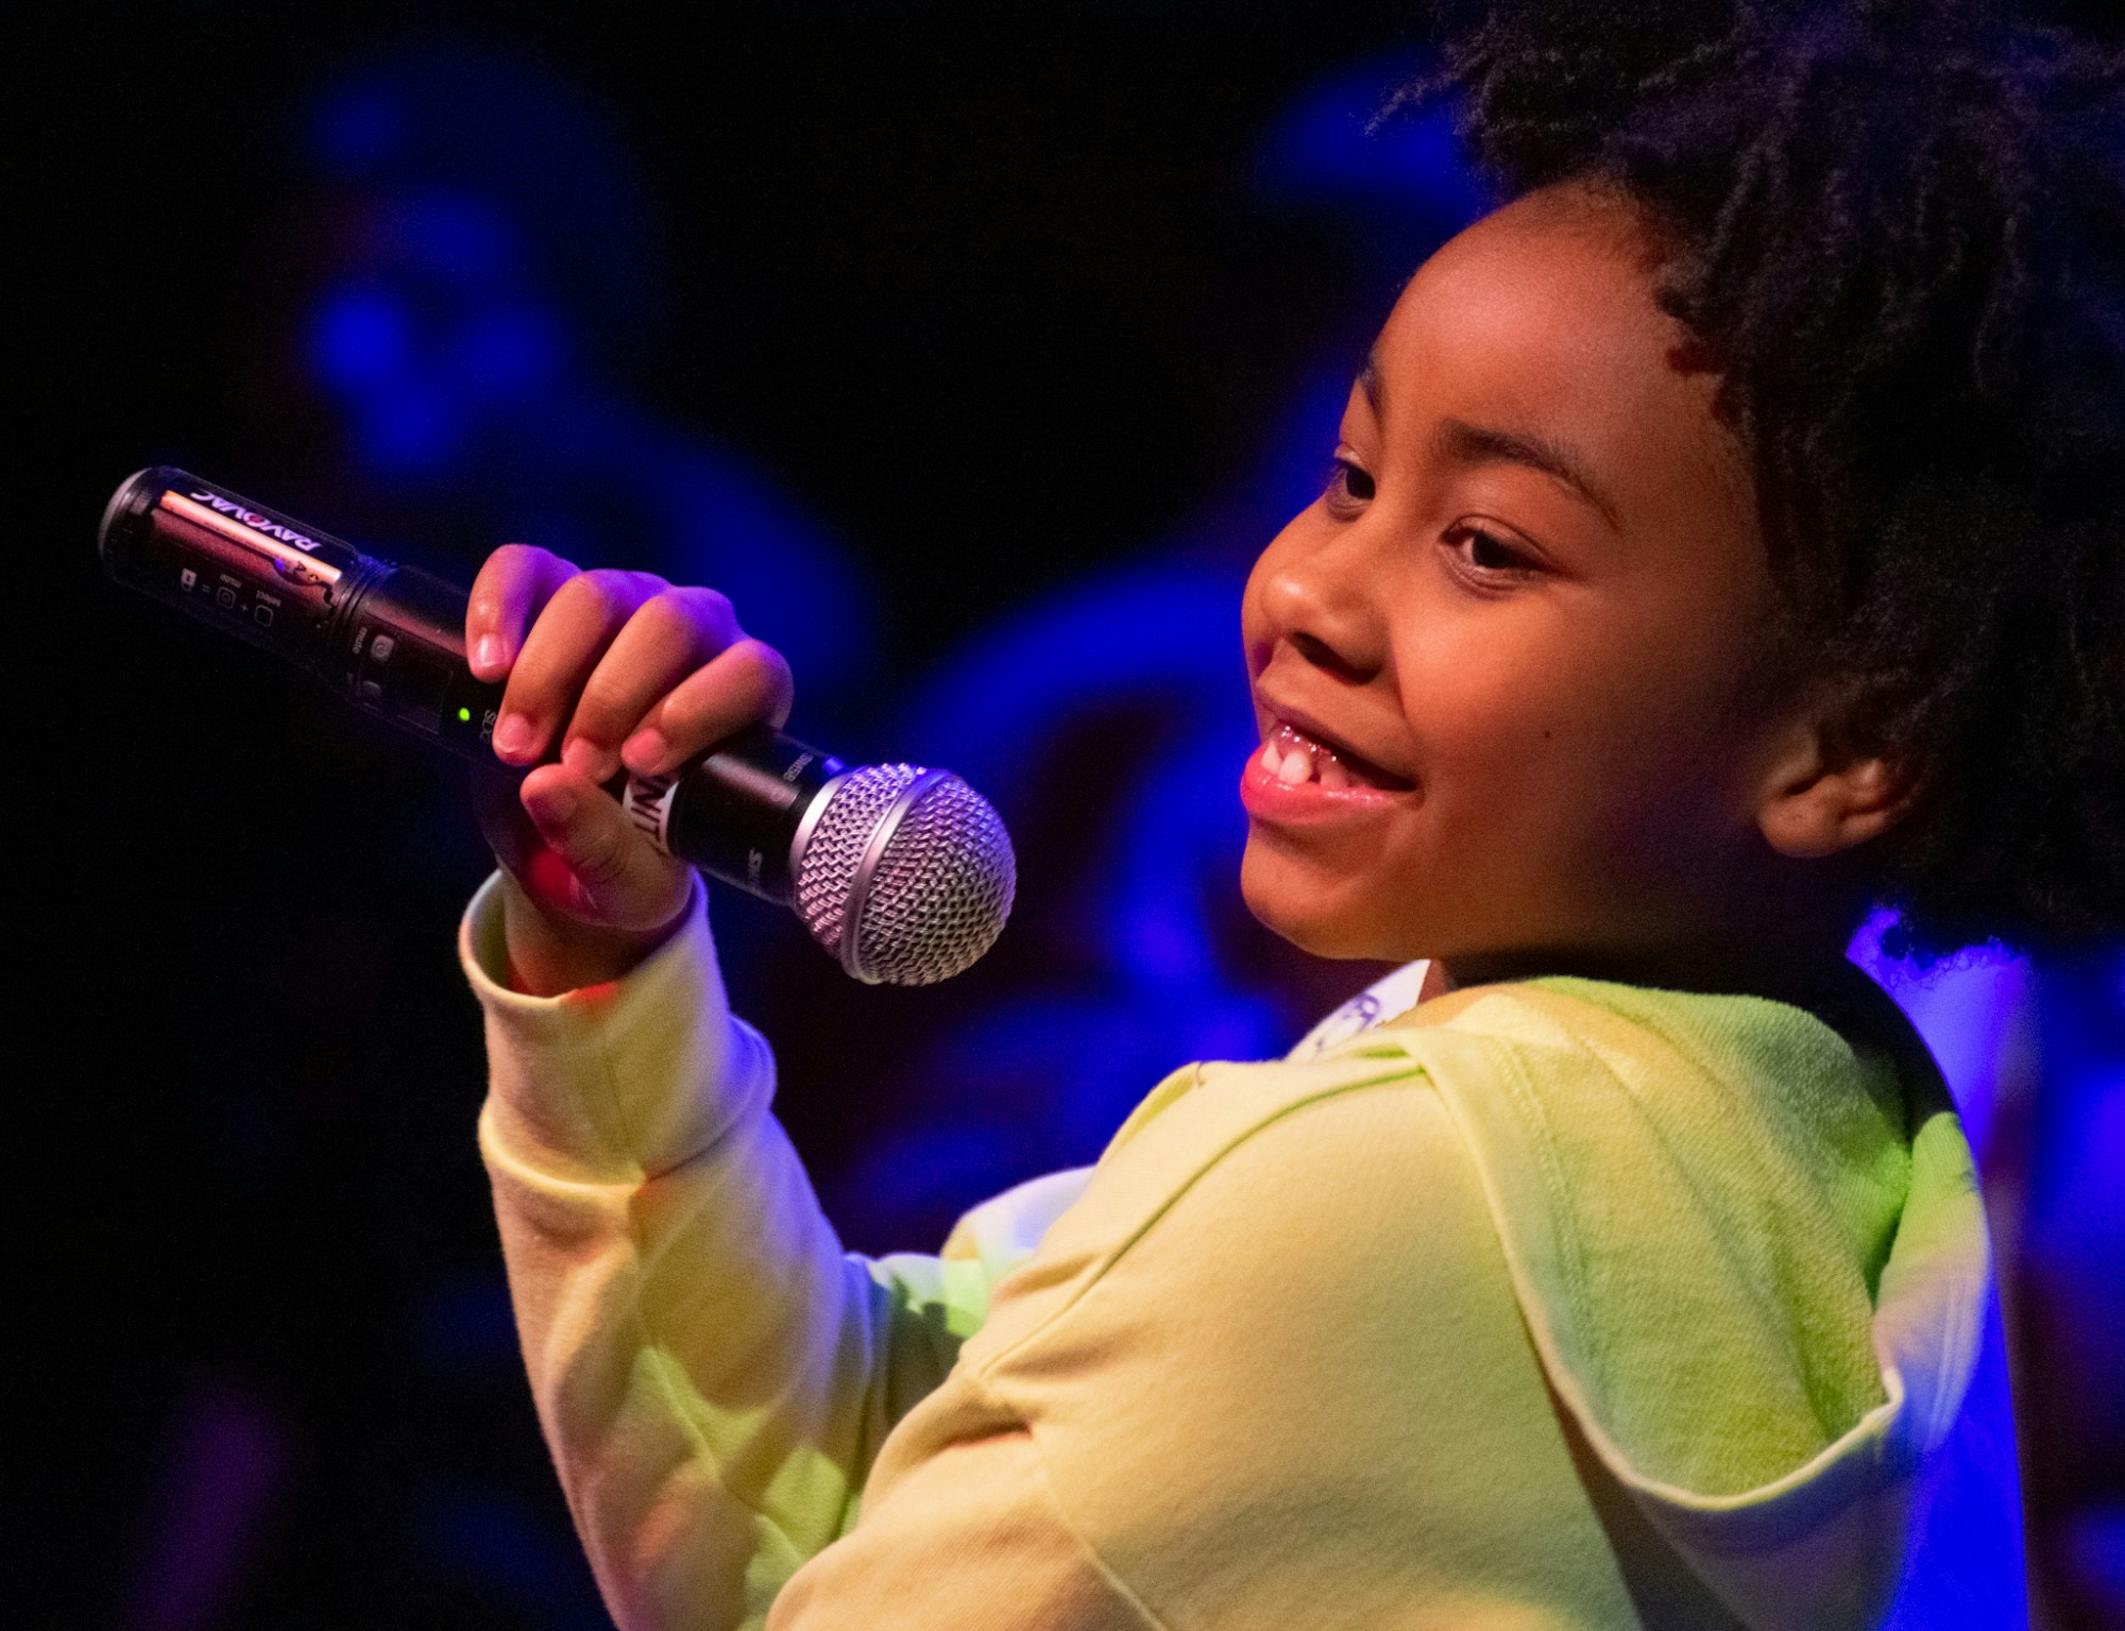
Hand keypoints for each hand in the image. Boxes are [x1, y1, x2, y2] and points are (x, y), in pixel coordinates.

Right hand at [464, 546, 794, 986]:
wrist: (563, 841)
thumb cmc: (625, 854)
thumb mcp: (625, 879)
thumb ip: (600, 846)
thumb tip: (547, 785)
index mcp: (743, 702)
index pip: (753, 673)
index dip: (700, 710)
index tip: (642, 764)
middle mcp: (697, 638)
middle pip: (671, 623)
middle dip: (614, 696)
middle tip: (575, 765)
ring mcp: (626, 605)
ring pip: (599, 595)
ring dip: (550, 672)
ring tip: (517, 747)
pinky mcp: (552, 595)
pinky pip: (527, 569)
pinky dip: (500, 608)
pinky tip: (485, 666)